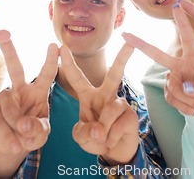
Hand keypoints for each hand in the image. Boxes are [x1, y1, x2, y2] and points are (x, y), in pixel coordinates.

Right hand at [0, 41, 57, 155]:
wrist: (13, 145)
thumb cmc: (32, 133)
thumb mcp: (41, 133)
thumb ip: (38, 129)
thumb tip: (24, 124)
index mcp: (39, 91)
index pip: (47, 74)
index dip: (52, 60)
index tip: (55, 44)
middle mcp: (21, 89)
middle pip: (15, 68)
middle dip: (10, 52)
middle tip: (5, 37)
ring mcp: (5, 98)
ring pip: (9, 109)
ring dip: (17, 129)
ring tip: (22, 142)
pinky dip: (7, 136)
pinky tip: (13, 144)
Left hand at [60, 43, 137, 164]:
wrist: (114, 152)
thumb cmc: (95, 138)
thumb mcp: (81, 136)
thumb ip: (83, 133)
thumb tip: (99, 130)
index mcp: (88, 95)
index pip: (77, 77)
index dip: (68, 62)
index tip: (62, 45)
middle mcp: (106, 95)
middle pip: (114, 74)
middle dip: (123, 58)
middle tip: (130, 42)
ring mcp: (120, 104)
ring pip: (110, 111)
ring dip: (103, 131)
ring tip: (102, 139)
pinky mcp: (131, 115)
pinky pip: (118, 125)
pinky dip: (111, 138)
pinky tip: (112, 140)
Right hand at [123, 8, 193, 116]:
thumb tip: (185, 87)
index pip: (188, 37)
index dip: (183, 22)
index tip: (176, 5)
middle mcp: (179, 65)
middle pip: (158, 55)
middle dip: (141, 44)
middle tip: (126, 35)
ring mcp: (173, 78)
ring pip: (174, 89)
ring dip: (191, 101)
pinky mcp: (169, 92)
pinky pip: (172, 100)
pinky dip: (186, 108)